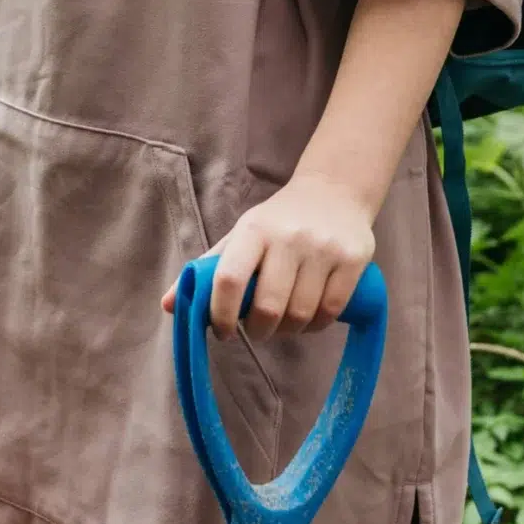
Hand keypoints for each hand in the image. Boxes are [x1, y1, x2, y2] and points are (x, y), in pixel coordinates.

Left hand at [159, 175, 376, 339]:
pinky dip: (316, 326)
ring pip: (301, 313)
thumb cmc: (277, 221)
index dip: (222, 314)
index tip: (223, 331)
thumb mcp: (239, 236)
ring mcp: (324, 248)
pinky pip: (331, 310)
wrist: (335, 192)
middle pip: (268, 306)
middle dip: (258, 330)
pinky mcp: (354, 259)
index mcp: (253, 230)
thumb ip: (206, 271)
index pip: (229, 278)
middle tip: (257, 330)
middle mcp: (289, 237)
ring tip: (282, 323)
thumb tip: (169, 306)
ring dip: (287, 330)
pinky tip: (308, 320)